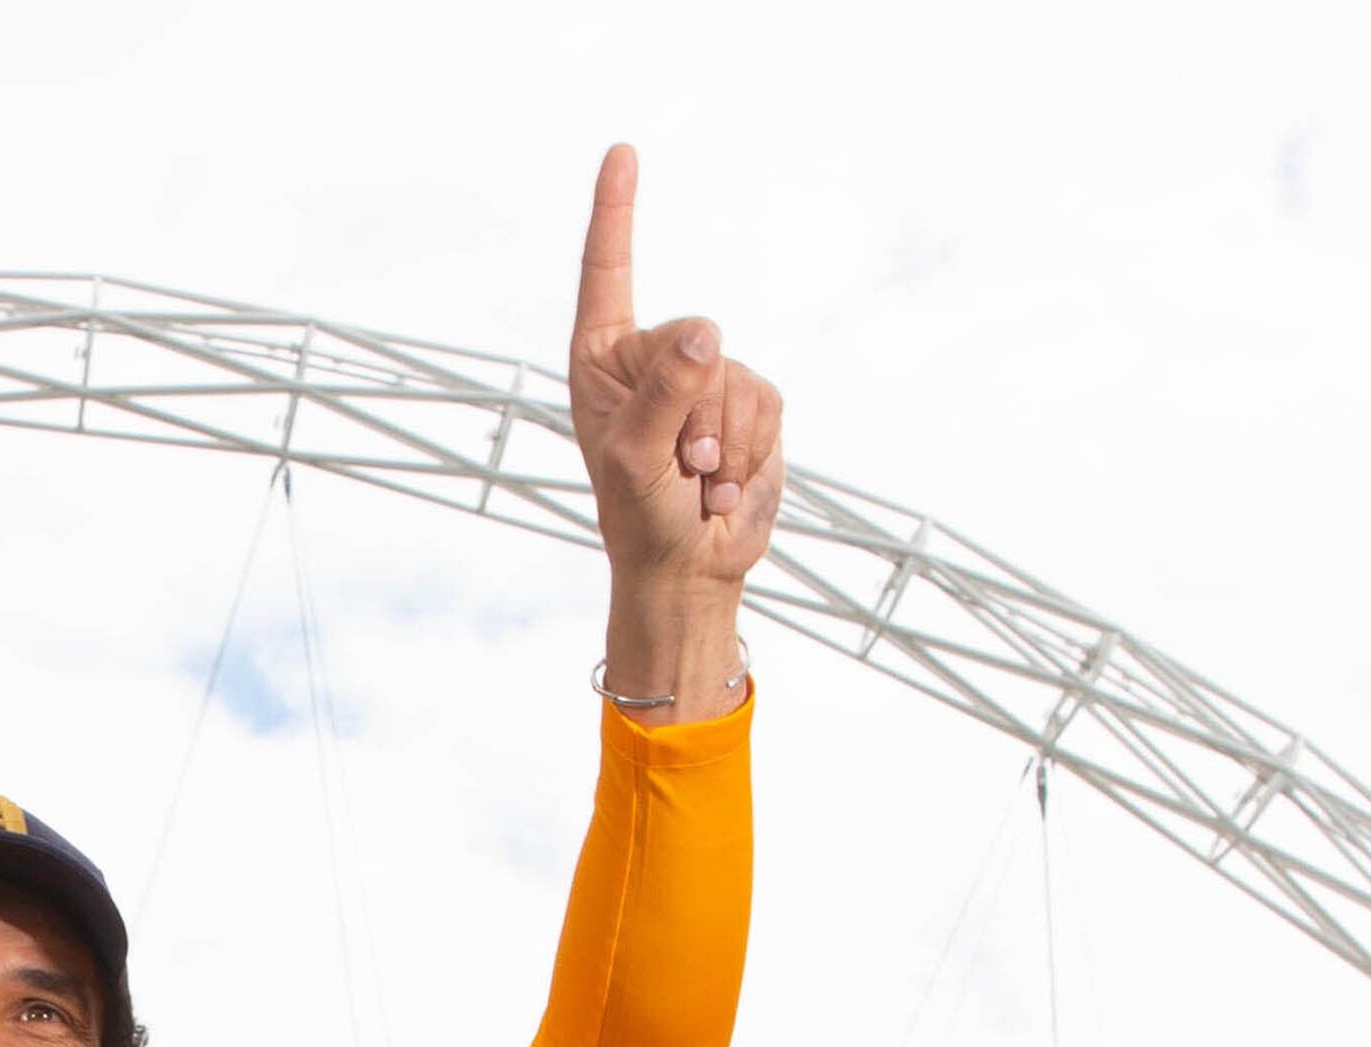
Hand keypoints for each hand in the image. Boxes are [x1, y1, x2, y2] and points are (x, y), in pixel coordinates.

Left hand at [564, 146, 781, 713]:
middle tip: (679, 468)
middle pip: (695, 339)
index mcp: (603, 360)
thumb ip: (667, 390)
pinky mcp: (751, 404)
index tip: (622, 152)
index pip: (609, 273)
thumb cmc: (639, 516)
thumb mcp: (635, 455)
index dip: (617, 212)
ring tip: (698, 483)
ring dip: (725, 444)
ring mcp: (706, 379)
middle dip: (696, 412)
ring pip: (737, 376)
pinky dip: (752, 454)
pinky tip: (723, 487)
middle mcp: (653, 359)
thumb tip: (706, 332)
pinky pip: (768, 403)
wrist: (689, 569)